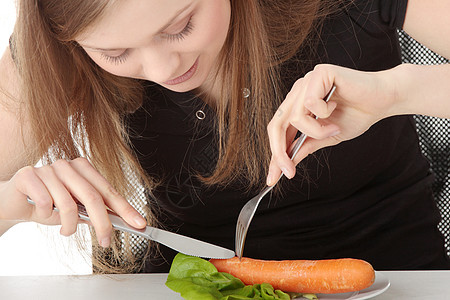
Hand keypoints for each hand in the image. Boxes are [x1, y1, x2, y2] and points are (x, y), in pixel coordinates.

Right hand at [0, 157, 146, 246]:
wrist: (12, 202)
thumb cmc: (47, 204)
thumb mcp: (76, 209)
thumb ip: (95, 211)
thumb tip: (122, 222)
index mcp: (83, 168)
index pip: (109, 190)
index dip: (126, 209)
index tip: (139, 223)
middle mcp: (68, 165)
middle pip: (94, 197)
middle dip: (103, 223)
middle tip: (106, 241)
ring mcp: (48, 168)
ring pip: (69, 204)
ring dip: (69, 225)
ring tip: (65, 230)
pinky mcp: (29, 175)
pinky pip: (46, 202)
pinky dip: (46, 216)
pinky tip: (41, 213)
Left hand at [266, 64, 396, 184]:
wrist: (384, 99)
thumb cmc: (358, 114)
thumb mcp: (327, 136)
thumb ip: (306, 145)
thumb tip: (288, 162)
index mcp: (298, 104)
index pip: (278, 129)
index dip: (275, 154)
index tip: (274, 178)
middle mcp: (299, 92)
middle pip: (276, 124)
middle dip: (279, 152)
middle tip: (288, 171)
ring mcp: (307, 81)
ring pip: (294, 117)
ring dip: (315, 131)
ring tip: (333, 129)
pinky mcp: (319, 73)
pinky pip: (310, 103)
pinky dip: (323, 114)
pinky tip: (335, 108)